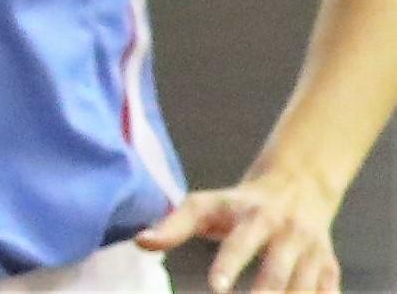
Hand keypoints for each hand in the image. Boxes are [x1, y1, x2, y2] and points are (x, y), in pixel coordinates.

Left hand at [138, 173, 341, 291]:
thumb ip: (174, 224)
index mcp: (255, 217)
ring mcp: (312, 253)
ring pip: (305, 288)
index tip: (217, 288)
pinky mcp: (329, 268)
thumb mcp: (205, 205)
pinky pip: (329, 292)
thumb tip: (140, 242)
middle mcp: (288, 234)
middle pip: (277, 273)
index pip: (240, 244)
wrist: (297, 187)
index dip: (229, 266)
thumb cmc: (240, 204)